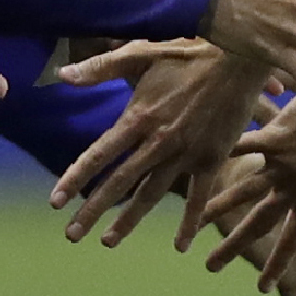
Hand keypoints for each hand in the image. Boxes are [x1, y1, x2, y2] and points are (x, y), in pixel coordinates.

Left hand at [48, 42, 274, 247]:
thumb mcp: (143, 51)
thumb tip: (63, 74)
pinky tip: (180, 246)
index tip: (55, 202)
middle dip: (92, 211)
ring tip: (107, 242)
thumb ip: (101, 66)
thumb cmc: (189, 49)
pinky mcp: (212, 158)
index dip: (75, 178)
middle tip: (71, 235)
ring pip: (151, 194)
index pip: (99, 154)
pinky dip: (189, 223)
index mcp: (139, 117)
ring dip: (129, 221)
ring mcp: (186, 153)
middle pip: (119, 182)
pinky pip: (199, 197)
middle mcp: (158, 140)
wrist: (240, 57)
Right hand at [201, 83, 295, 286]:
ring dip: (219, 206)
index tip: (263, 288)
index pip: (293, 239)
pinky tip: (203, 155)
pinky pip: (246, 146)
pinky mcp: (281, 137)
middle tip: (210, 268)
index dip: (278, 263)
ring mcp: (288, 163)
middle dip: (235, 246)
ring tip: (197, 221)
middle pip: (262, 224)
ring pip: (246, 191)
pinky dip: (227, 150)